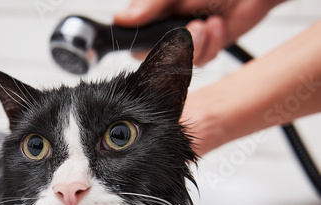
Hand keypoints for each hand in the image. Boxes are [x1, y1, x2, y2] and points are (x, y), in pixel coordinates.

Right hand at [114, 0, 285, 65]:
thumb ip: (150, 5)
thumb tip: (122, 18)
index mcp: (156, 11)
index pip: (135, 37)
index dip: (144, 44)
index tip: (161, 39)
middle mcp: (169, 25)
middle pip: (157, 56)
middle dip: (177, 46)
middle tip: (193, 26)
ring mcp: (188, 37)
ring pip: (180, 62)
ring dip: (199, 45)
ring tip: (209, 23)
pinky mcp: (207, 45)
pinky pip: (202, 59)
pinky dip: (213, 45)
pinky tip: (219, 25)